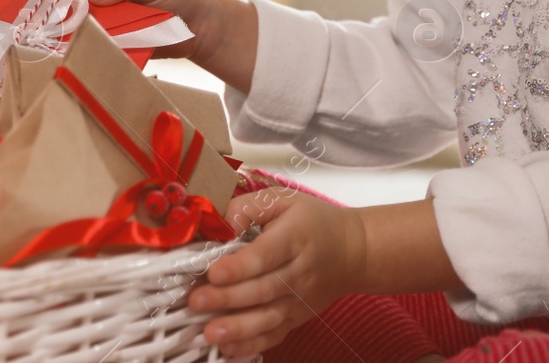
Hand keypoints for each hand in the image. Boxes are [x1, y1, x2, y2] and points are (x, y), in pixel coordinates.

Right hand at [63, 0, 247, 69]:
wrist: (201, 25)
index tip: (79, 10)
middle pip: (73, 7)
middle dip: (75, 19)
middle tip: (82, 30)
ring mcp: (107, 19)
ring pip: (82, 29)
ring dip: (86, 37)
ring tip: (94, 43)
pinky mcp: (115, 41)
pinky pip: (98, 46)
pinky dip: (98, 51)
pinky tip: (102, 53)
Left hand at [187, 188, 365, 357]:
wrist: (352, 251)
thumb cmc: (313, 222)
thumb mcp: (284, 200)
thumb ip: (249, 207)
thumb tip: (221, 224)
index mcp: (295, 238)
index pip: (266, 255)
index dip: (239, 266)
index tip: (214, 273)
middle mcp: (299, 272)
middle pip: (262, 289)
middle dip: (227, 299)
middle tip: (197, 301)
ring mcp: (299, 300)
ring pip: (268, 318)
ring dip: (237, 328)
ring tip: (210, 333)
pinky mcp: (297, 318)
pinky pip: (274, 335)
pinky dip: (252, 345)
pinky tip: (229, 349)